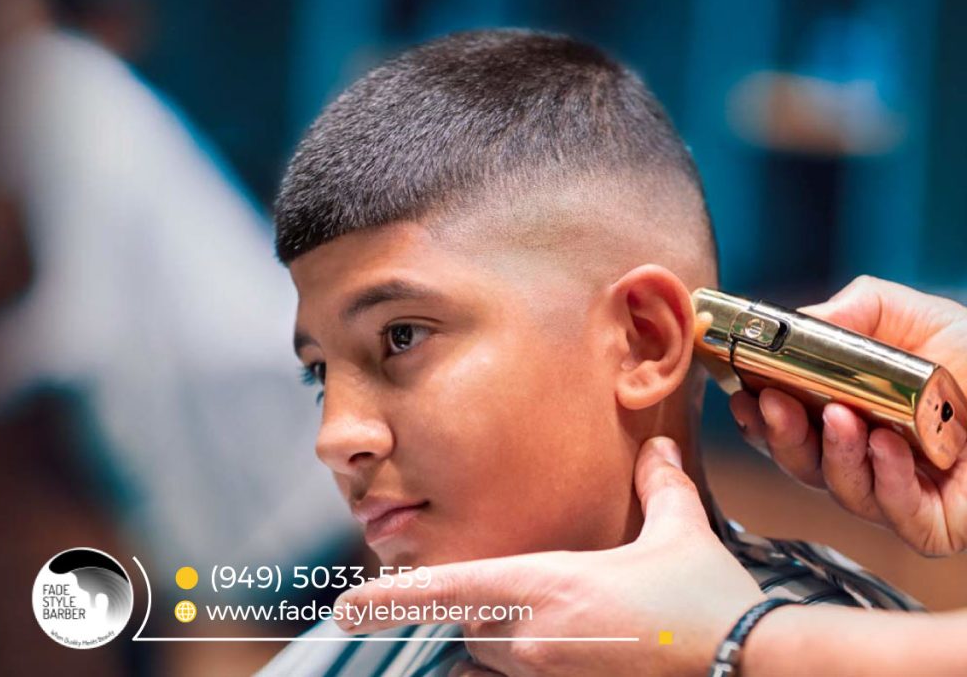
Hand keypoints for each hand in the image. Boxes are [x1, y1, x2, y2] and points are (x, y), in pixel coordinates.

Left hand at [333, 437, 763, 676]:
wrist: (750, 667)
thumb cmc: (710, 602)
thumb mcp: (682, 533)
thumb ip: (660, 486)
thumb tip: (658, 447)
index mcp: (550, 586)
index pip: (448, 590)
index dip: (393, 598)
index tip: (350, 605)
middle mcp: (534, 637)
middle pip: (469, 625)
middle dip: (474, 609)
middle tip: (491, 595)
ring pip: (489, 659)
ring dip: (495, 640)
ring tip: (541, 621)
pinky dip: (514, 667)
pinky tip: (551, 649)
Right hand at [730, 275, 966, 555]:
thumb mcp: (910, 316)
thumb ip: (851, 313)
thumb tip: (795, 326)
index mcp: (848, 415)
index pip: (786, 427)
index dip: (757, 417)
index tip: (741, 394)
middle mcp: (866, 459)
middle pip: (800, 464)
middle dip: (780, 436)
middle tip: (771, 404)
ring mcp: (898, 495)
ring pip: (840, 490)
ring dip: (834, 455)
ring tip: (842, 417)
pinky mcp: (934, 526)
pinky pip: (895, 514)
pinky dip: (887, 480)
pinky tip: (889, 446)